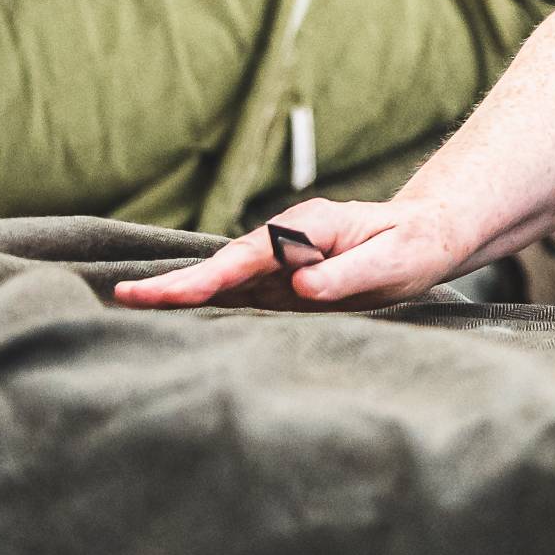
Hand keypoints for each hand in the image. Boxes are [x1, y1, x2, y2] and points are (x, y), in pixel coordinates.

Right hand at [110, 197, 470, 312]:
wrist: (432, 234)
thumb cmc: (417, 244)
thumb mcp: (395, 259)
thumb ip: (349, 273)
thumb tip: (299, 287)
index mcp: (308, 228)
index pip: (248, 256)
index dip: (209, 277)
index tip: (170, 294)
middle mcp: (287, 242)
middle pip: (224, 267)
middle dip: (177, 284)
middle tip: (122, 299)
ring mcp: (283, 263)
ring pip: (227, 282)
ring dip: (185, 298)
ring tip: (131, 312)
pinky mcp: (286, 284)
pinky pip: (243, 297)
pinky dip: (211, 309)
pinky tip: (181, 327)